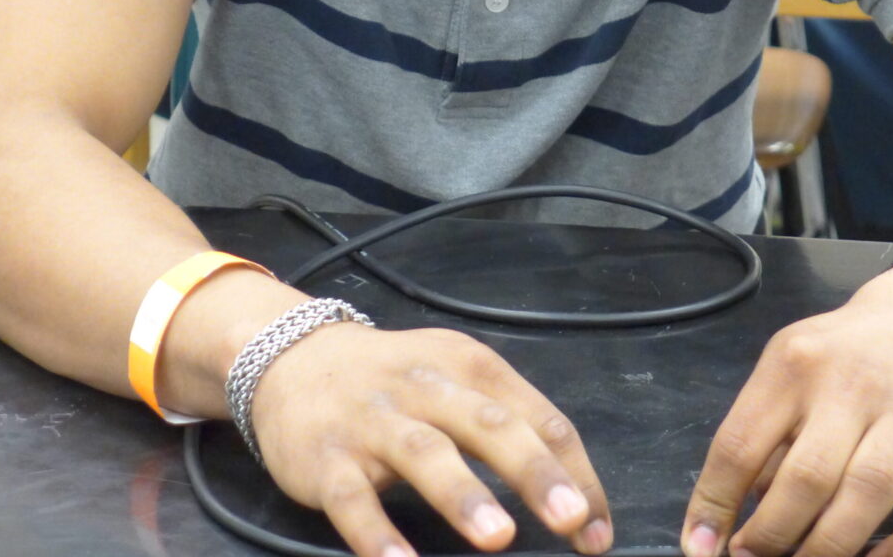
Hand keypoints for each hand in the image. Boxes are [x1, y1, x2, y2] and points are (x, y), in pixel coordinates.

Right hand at [249, 322, 613, 556]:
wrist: (295, 357)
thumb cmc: (398, 378)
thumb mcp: (455, 377)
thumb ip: (507, 420)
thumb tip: (571, 487)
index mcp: (469, 364)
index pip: (536, 415)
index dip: (573, 471)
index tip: (597, 529)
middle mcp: (426, 386)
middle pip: (488, 424)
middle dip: (533, 471)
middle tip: (572, 519)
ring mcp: (374, 421)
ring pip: (424, 453)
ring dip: (463, 494)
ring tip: (499, 536)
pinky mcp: (327, 458)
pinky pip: (354, 498)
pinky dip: (377, 534)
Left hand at [682, 258, 892, 556]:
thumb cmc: (836, 356)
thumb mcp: (786, 370)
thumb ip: (762, 433)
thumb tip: (725, 517)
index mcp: (794, 365)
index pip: (742, 442)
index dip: (715, 502)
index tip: (699, 547)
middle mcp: (850, 386)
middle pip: (808, 475)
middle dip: (772, 534)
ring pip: (869, 493)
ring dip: (829, 546)